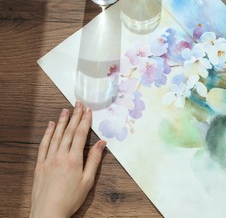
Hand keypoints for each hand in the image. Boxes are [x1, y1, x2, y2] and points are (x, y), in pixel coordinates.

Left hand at [30, 102, 105, 217]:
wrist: (48, 212)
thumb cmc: (70, 199)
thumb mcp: (88, 181)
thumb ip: (94, 160)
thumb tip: (101, 143)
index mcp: (74, 159)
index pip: (80, 135)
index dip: (85, 121)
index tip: (88, 110)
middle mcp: (60, 156)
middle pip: (68, 132)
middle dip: (75, 116)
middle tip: (78, 104)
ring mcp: (48, 159)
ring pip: (56, 135)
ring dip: (61, 121)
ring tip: (66, 110)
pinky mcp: (40, 164)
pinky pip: (43, 145)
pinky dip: (47, 133)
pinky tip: (50, 125)